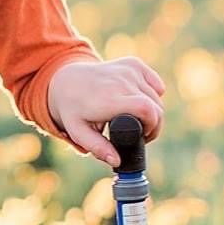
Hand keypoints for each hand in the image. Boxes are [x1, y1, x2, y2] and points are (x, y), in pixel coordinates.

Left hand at [46, 57, 164, 168]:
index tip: (144, 137)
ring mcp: (128, 70)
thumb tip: (117, 161)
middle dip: (154, 124)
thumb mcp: (78, 132)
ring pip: (157, 96)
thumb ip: (97, 148)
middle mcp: (121, 81)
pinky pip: (155, 83)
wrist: (66, 80)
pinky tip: (141, 100)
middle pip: (156, 106)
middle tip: (142, 134)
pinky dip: (154, 93)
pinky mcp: (133, 63)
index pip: (147, 110)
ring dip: (153, 110)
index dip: (152, 127)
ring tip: (139, 120)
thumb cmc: (74, 110)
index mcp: (109, 99)